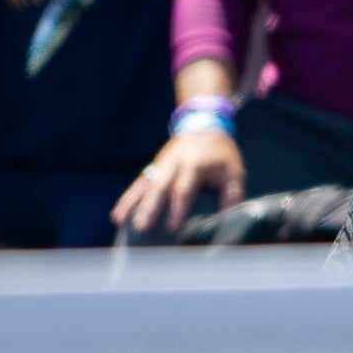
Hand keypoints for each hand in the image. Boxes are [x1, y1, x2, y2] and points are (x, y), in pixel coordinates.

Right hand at [114, 122, 243, 231]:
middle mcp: (174, 163)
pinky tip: (118, 216)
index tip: (172, 227)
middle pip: (159, 186)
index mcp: (195, 164)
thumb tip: (226, 218)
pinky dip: (127, 199)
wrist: (204, 124)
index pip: (184, 188)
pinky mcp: (153, 167)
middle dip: (149, 207)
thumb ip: (232, 195)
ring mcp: (160, 164)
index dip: (178, 208)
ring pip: (144, 184)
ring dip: (132, 203)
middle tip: (141, 226)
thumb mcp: (235, 171)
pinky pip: (137, 184)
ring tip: (121, 221)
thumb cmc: (221, 154)